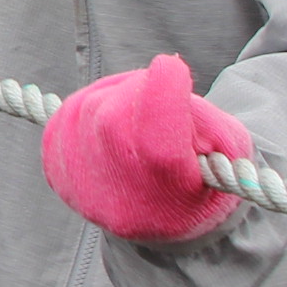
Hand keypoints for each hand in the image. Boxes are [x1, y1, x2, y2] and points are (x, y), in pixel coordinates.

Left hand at [39, 54, 254, 243]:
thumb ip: (208, 116)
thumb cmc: (203, 177)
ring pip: (94, 102)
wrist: (161, 219)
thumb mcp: (232, 153)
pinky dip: (99, 102)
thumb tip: (164, 74)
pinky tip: (117, 124)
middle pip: (118, 111)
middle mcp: (115, 195)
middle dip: (144, 89)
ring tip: (143, 119)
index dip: (165, 87)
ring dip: (122, 94)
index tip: (173, 67)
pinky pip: (74, 106)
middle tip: (163, 101)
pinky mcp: (55, 163)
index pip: (155, 132)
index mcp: (166, 197)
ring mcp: (78, 181)